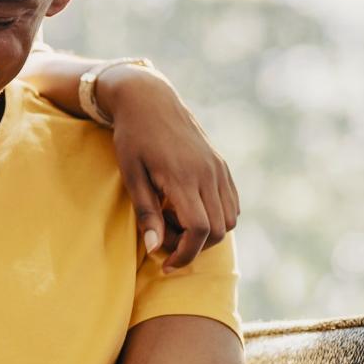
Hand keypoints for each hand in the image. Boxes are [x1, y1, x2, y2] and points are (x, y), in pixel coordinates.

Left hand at [100, 66, 239, 271]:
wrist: (149, 100)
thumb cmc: (132, 138)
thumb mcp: (131, 174)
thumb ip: (146, 212)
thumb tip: (155, 247)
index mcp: (183, 177)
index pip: (199, 229)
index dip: (185, 253)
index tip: (165, 263)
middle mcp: (208, 174)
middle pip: (218, 230)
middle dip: (193, 246)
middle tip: (164, 238)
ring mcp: (219, 169)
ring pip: (229, 219)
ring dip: (206, 232)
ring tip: (173, 219)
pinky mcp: (222, 165)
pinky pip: (232, 203)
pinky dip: (216, 217)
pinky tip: (188, 208)